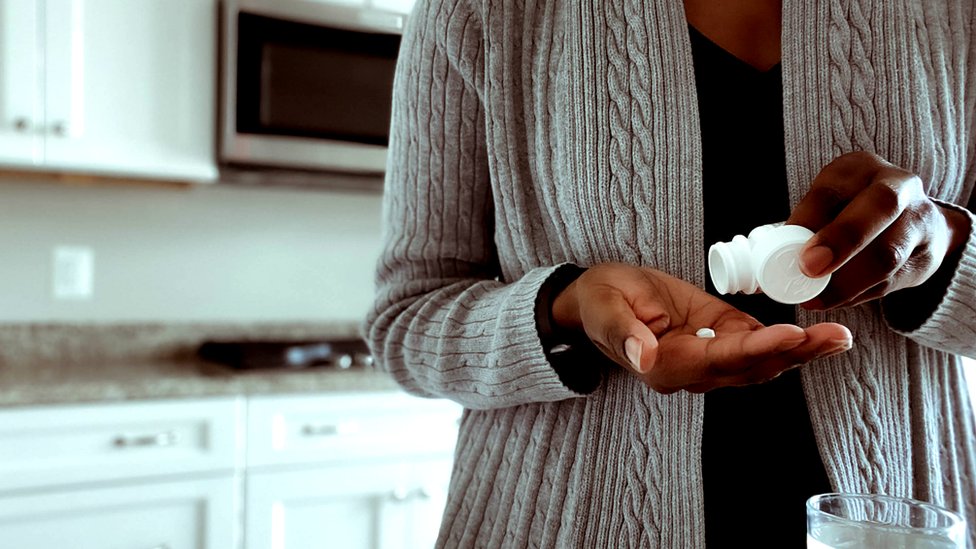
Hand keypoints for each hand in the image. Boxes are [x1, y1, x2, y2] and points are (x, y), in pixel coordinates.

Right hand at [551, 263, 851, 392]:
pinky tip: (821, 333)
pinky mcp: (720, 338)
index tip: (790, 335)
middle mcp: (692, 371)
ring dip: (802, 351)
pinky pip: (759, 345)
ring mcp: (709, 358)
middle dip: (794, 353)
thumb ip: (623, 333)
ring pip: (762, 361)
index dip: (756, 349)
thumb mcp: (603, 309)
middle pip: (750, 368)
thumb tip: (645, 357)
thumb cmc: (599, 301)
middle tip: (834, 337)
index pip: (718, 360)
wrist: (600, 298)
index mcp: (663, 366)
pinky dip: (791, 341)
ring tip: (839, 336)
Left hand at [787, 151, 970, 309]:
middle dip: (842, 240)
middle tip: (810, 269)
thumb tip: (762, 264)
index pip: (833, 188)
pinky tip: (836, 300)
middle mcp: (897, 186)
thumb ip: (803, 226)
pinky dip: (858, 295)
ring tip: (814, 298)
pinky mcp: (928, 256)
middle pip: (879, 207)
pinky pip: (892, 281)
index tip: (789, 247)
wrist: (912, 223)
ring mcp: (920, 220)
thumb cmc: (851, 213)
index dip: (809, 219)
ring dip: (846, 282)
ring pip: (888, 253)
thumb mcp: (828, 206)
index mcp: (859, 169)